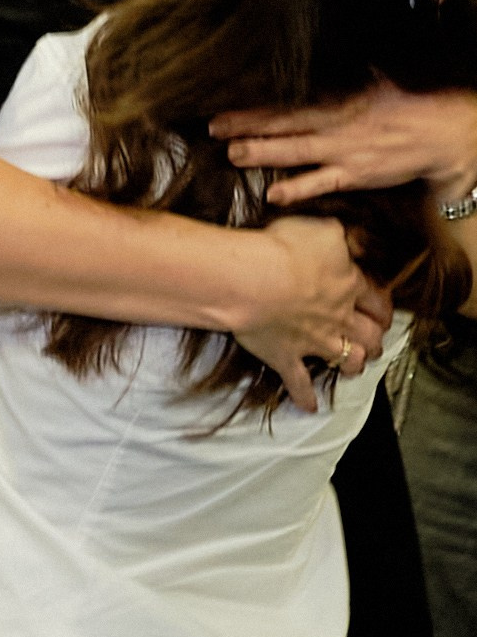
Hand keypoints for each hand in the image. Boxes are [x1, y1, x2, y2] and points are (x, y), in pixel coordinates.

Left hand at [209, 80, 476, 209]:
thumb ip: (343, 79)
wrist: (442, 133)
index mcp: (338, 102)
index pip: (287, 106)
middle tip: (213, 129)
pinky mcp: (356, 176)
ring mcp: (344, 153)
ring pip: (295, 154)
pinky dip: (298, 190)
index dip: (254, 110)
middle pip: (283, 127)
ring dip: (263, 154)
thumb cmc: (408, 106)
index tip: (225, 110)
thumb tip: (320, 61)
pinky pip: (322, 184)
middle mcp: (335, 127)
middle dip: (246, 128)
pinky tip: (273, 195)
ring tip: (232, 155)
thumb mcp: (373, 83)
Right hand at [221, 213, 396, 411]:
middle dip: (376, 340)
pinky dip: (306, 397)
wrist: (252, 281)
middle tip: (376, 342)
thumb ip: (347, 235)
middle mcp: (338, 319)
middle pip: (369, 335)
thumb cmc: (286, 249)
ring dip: (354, 365)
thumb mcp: (326, 229)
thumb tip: (362, 237)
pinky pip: (300, 384)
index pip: (376, 300)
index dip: (383, 305)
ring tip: (355, 367)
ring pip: (347, 361)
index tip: (384, 309)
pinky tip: (310, 407)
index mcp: (349, 286)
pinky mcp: (286, 358)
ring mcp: (313, 342)